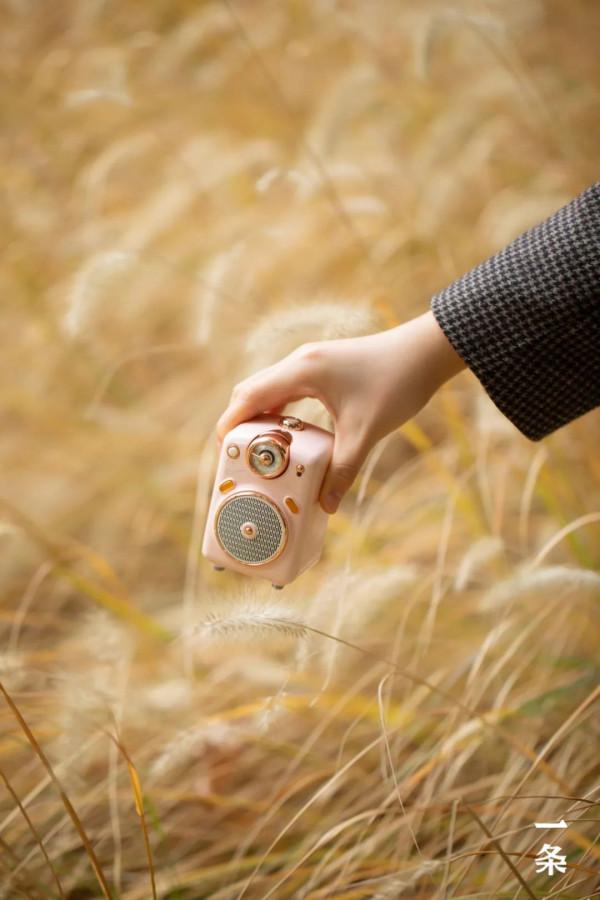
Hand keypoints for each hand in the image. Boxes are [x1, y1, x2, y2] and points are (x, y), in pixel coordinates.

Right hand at [215, 311, 465, 513]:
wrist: (425, 352)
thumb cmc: (397, 383)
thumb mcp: (366, 432)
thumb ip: (343, 469)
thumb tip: (327, 505)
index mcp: (303, 371)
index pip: (248, 397)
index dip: (229, 425)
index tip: (224, 454)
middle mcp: (300, 362)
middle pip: (250, 391)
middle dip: (239, 424)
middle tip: (239, 458)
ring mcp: (310, 362)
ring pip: (267, 388)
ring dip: (258, 417)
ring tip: (259, 452)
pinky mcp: (322, 366)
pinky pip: (286, 388)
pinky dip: (277, 410)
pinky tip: (288, 435)